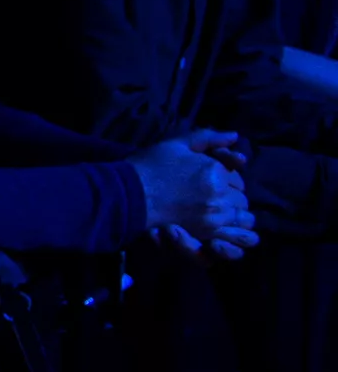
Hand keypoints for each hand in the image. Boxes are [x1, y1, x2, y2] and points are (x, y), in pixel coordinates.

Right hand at [132, 131, 258, 258]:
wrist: (128, 192)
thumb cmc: (151, 165)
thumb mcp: (178, 143)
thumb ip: (210, 137)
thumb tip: (235, 136)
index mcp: (216, 171)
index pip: (238, 177)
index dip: (228, 177)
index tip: (212, 178)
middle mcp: (220, 195)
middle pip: (242, 199)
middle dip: (232, 196)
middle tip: (214, 195)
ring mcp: (214, 216)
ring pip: (243, 218)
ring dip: (236, 215)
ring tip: (222, 213)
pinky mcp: (205, 233)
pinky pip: (234, 235)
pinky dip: (234, 233)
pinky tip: (225, 228)